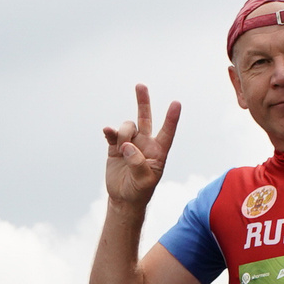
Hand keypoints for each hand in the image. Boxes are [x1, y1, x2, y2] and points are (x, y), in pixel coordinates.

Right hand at [102, 84, 181, 207]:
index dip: (171, 118)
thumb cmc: (140, 191)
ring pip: (127, 127)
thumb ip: (137, 163)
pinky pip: (112, 134)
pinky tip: (107, 131)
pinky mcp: (115, 147)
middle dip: (143, 101)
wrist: (123, 198)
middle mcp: (145, 143)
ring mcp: (130, 143)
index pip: (167, 132)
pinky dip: (110, 131)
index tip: (176, 103)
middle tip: (140, 85)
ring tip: (122, 150)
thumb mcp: (144, 181)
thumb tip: (127, 146)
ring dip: (124, 134)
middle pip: (145, 118)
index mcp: (158, 151)